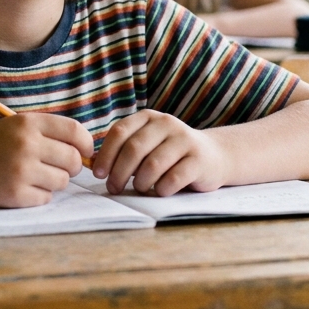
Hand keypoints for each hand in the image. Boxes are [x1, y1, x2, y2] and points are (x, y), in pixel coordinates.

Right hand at [0, 114, 93, 207]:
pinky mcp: (15, 194)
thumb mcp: (14, 127)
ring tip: (31, 176)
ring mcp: (21, 170)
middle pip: (73, 160)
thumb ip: (47, 134)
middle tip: (56, 168)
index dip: (86, 143)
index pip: (75, 131)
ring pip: (62, 181)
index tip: (85, 152)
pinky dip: (37, 196)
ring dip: (53, 182)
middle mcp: (26, 144)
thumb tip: (87, 152)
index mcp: (27, 123)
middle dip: (71, 167)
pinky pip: (45, 198)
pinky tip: (19, 188)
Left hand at [93, 110, 229, 196]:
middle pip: (134, 149)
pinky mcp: (199, 160)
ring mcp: (185, 140)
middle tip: (113, 188)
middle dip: (119, 172)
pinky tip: (161, 191)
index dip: (106, 154)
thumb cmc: (170, 155)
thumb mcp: (148, 145)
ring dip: (141, 183)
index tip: (99, 174)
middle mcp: (167, 124)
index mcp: (149, 117)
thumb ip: (125, 151)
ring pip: (153, 165)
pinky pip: (173, 178)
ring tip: (140, 189)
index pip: (120, 132)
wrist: (214, 156)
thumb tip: (94, 166)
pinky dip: (162, 189)